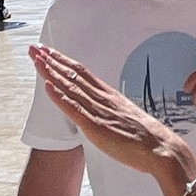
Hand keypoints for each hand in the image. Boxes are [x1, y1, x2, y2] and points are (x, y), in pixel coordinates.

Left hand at [29, 45, 191, 183]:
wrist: (160, 148)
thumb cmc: (146, 137)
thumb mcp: (125, 116)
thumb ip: (111, 110)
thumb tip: (100, 110)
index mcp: (109, 94)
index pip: (82, 72)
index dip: (63, 61)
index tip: (49, 52)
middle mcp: (103, 98)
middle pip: (73, 74)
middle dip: (52, 60)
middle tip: (35, 48)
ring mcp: (99, 111)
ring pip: (71, 86)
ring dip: (51, 72)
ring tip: (36, 60)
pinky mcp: (96, 126)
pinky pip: (74, 109)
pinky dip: (59, 97)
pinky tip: (47, 86)